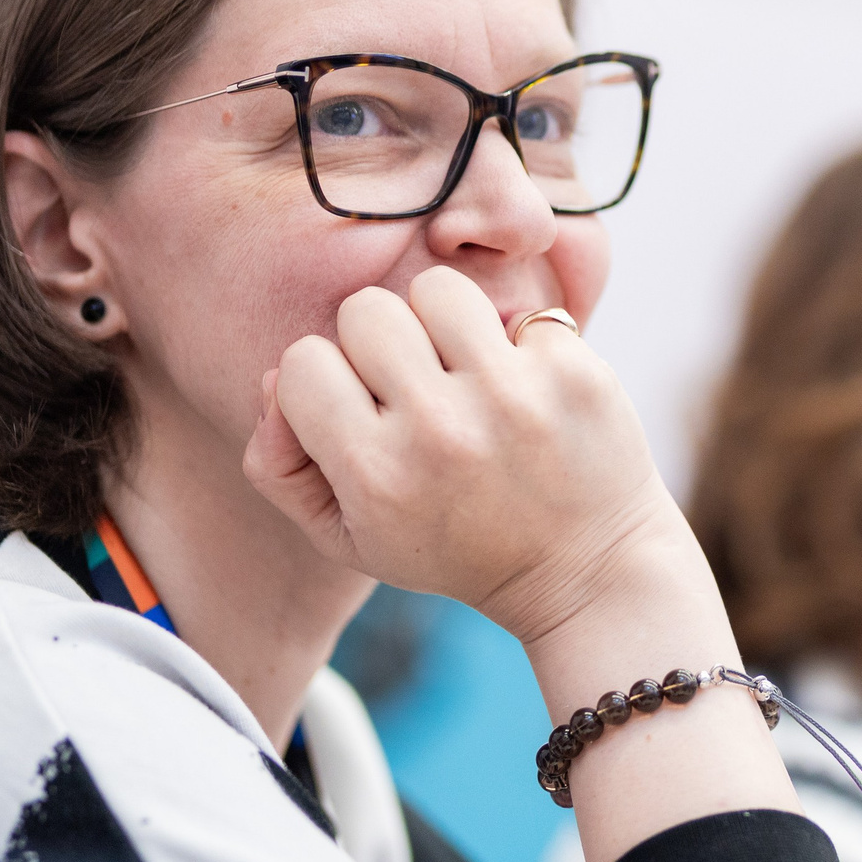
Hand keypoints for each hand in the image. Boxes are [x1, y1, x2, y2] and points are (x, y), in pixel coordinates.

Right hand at [243, 267, 679, 645]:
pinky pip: (521, 312)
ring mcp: (511, 396)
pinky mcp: (572, 373)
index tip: (359, 412)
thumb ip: (279, 466)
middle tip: (415, 387)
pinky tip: (530, 391)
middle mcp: (439, 430)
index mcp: (374, 473)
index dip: (322, 381)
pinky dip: (522, 344)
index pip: (300, 361)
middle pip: (365, 311)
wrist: (588, 573)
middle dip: (382, 343)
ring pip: (438, 288)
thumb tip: (273, 378)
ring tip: (466, 372)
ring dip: (446, 323)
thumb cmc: (456, 550)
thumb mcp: (349, 538)